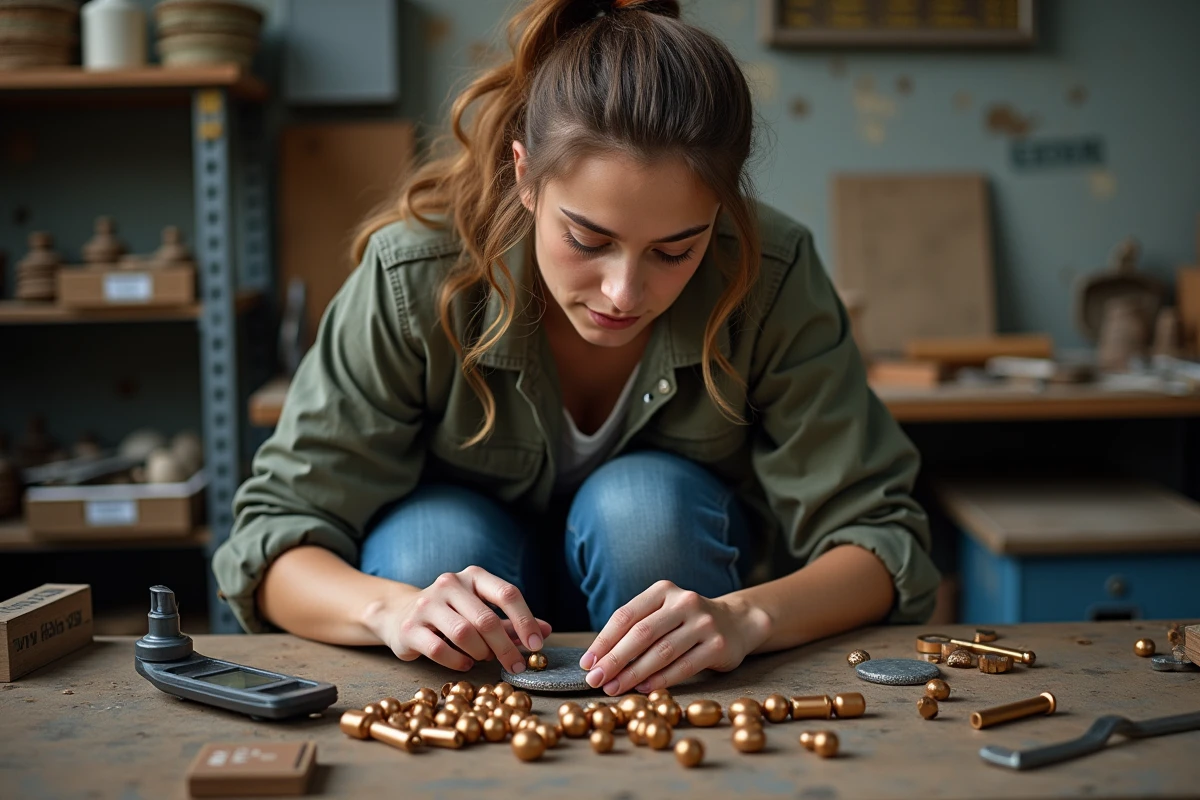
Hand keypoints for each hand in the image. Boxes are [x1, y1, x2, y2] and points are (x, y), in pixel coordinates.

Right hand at [366, 565, 551, 672]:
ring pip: (464, 634)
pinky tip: (465, 664)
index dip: (525, 620)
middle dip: (505, 647)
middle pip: (486, 619)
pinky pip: (440, 649)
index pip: (507, 593)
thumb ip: (512, 622)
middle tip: (515, 665)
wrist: (400, 614)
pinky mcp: (409, 627)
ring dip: (480, 653)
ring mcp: (426, 604)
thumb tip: (546, 630)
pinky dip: (458, 662)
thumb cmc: (451, 614)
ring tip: (483, 658)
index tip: (536, 645)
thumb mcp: (483, 611)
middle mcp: (449, 584)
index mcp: (473, 576)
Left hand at [578, 580, 770, 695]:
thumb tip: (598, 661)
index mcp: (663, 590)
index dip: (603, 641)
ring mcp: (704, 622)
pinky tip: (643, 689)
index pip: (626, 616)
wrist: (737, 623)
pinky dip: (660, 679)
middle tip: (595, 680)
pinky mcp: (718, 645)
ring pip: (661, 651)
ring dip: (634, 673)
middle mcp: (684, 601)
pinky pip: (683, 666)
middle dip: (614, 660)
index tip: (587, 663)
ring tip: (614, 688)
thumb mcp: (662, 613)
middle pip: (641, 634)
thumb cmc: (686, 622)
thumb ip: (635, 630)